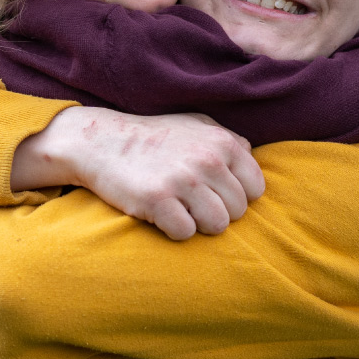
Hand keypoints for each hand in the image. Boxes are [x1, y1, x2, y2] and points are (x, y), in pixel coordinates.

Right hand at [11, 107, 265, 239]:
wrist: (102, 141)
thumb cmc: (155, 138)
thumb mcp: (195, 125)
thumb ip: (228, 139)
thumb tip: (251, 154)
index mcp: (222, 143)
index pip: (255, 188)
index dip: (236, 197)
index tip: (214, 194)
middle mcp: (207, 160)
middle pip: (238, 211)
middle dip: (217, 212)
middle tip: (190, 202)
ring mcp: (182, 180)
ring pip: (217, 225)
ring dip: (199, 224)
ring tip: (180, 210)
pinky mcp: (157, 200)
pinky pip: (186, 233)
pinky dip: (174, 230)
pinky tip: (161, 215)